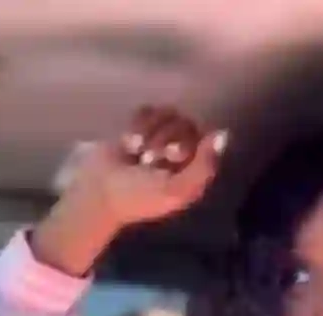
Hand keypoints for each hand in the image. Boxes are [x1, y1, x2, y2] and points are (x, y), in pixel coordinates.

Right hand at [62, 105, 225, 229]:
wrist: (99, 192)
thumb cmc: (138, 197)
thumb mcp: (176, 190)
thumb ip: (204, 166)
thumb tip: (223, 134)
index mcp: (193, 171)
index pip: (204, 139)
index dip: (186, 142)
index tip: (171, 156)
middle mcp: (181, 153)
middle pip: (186, 123)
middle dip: (165, 138)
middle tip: (149, 158)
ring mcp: (160, 139)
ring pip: (167, 113)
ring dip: (150, 132)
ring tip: (137, 152)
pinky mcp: (140, 128)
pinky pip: (148, 111)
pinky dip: (137, 125)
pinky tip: (128, 143)